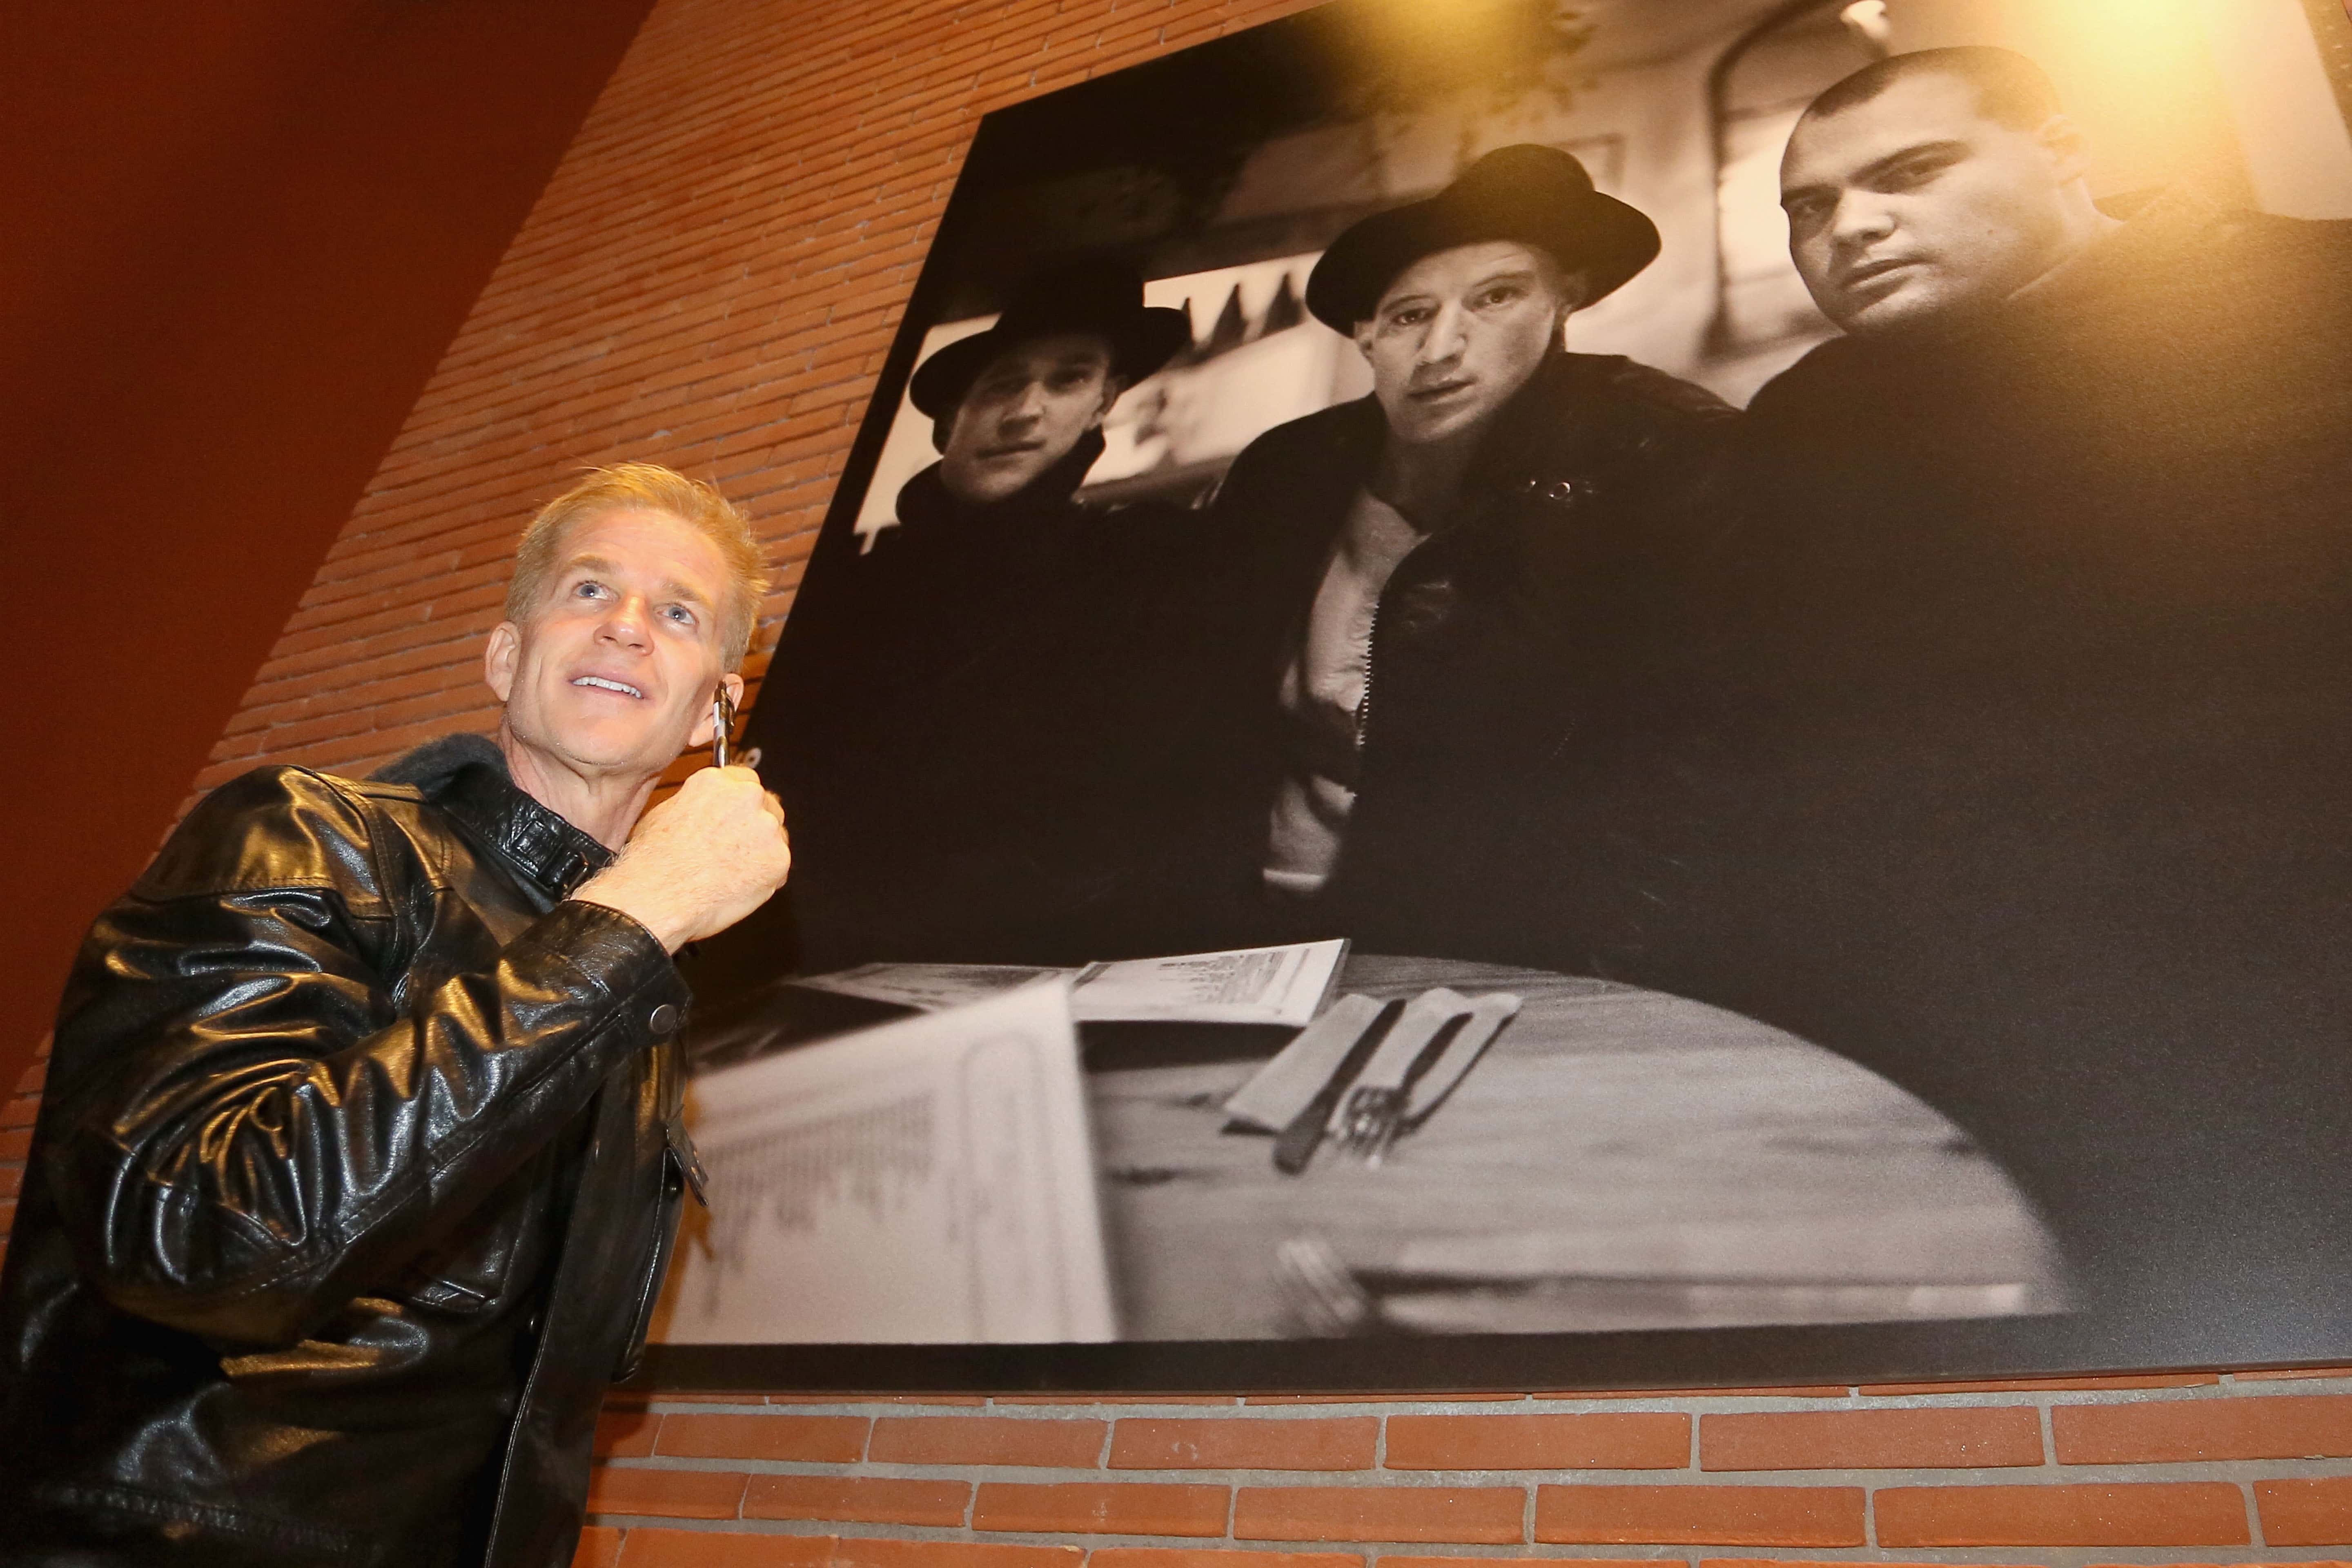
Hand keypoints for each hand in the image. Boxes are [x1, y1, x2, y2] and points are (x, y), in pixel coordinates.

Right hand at [571, 765, 789, 951]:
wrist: (658, 897)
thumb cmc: (652, 862)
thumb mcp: (665, 815)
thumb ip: (697, 805)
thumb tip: (706, 810)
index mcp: (716, 782)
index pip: (745, 781)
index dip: (741, 804)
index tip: (737, 818)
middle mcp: (746, 797)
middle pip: (767, 806)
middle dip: (755, 827)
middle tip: (736, 851)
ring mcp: (766, 827)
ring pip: (775, 838)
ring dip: (761, 853)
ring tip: (730, 875)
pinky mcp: (778, 859)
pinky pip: (779, 869)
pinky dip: (766, 879)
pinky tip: (739, 889)